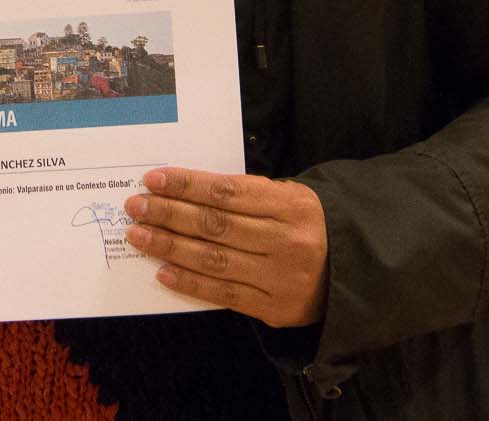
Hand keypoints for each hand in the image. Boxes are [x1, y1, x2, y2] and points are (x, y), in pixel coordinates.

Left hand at [123, 168, 328, 326]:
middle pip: (216, 225)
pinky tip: (163, 272)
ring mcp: (281, 278)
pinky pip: (224, 295)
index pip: (228, 192)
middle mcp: (287, 241)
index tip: (153, 179)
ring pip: (214, 260)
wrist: (353, 274)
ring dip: (170, 247)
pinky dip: (190, 283)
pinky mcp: (274, 309)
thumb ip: (246, 195)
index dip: (187, 185)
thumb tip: (185, 190)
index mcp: (292, 205)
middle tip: (135, 206)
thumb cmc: (308, 226)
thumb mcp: (290, 197)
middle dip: (169, 214)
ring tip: (138, 235)